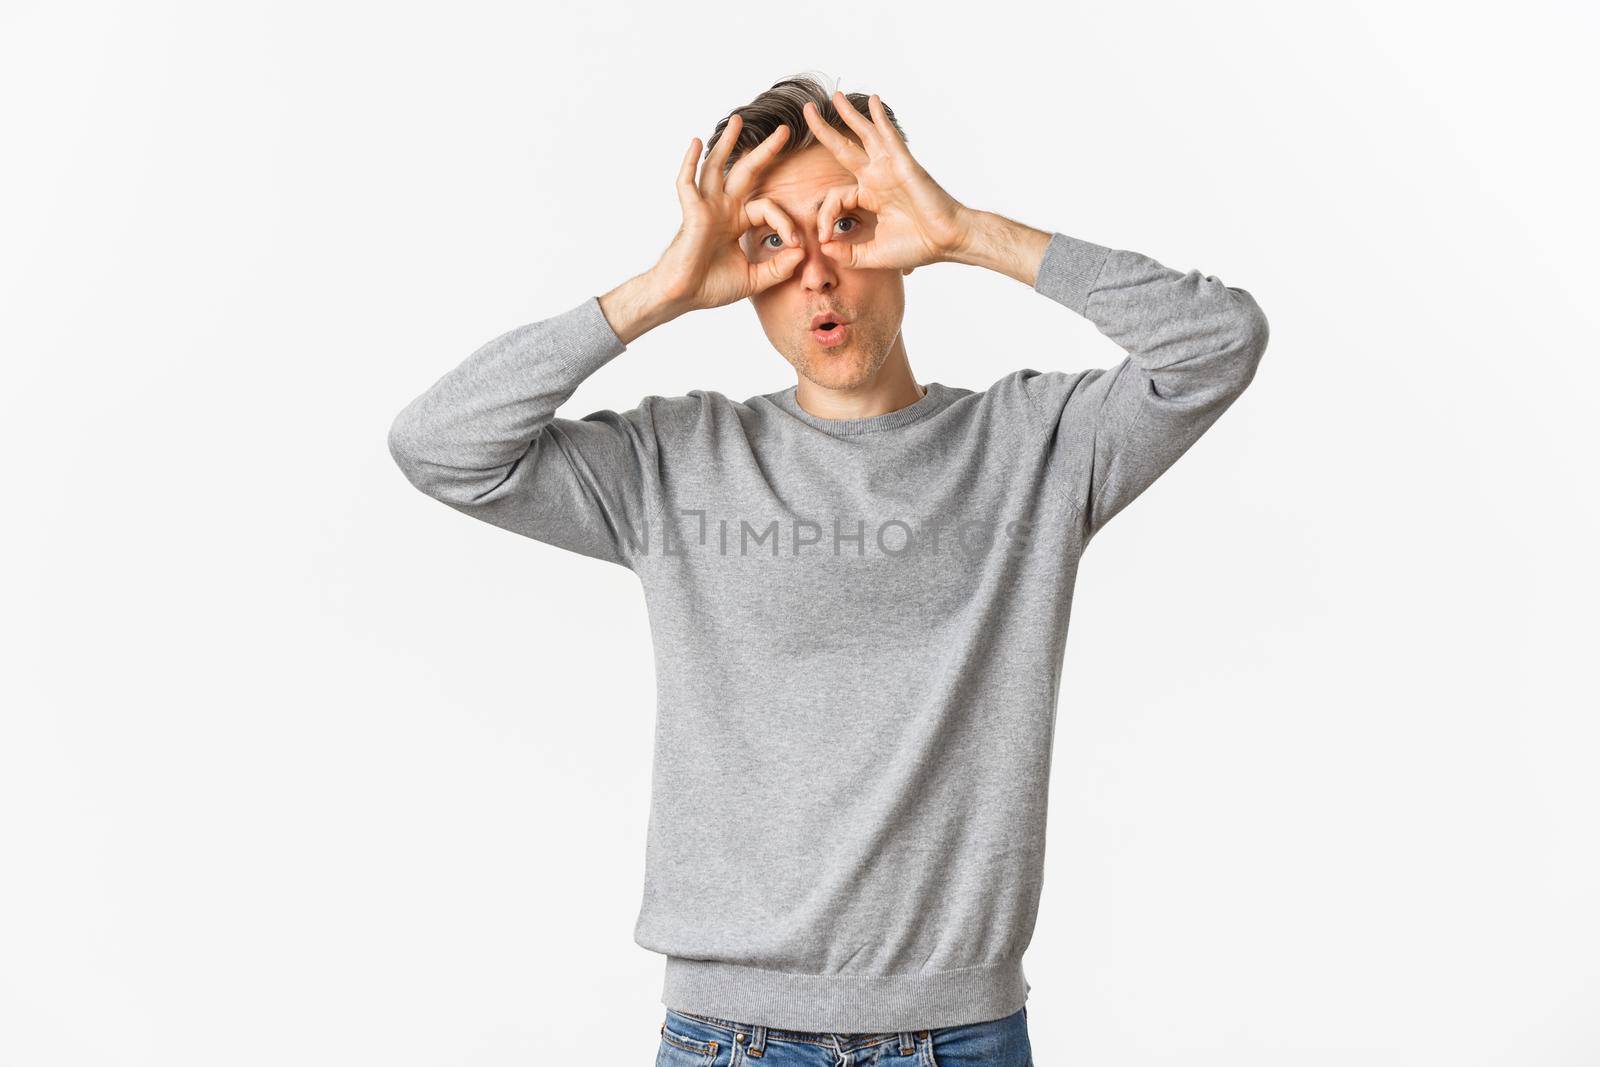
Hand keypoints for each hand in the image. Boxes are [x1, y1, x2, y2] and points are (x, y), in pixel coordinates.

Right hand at [650, 114, 808, 311]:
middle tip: (785, 130)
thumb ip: (778, 268)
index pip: (768, 208)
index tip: (797, 244)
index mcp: (737, 222)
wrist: (682, 298)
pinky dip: (690, 162)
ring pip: (717, 167)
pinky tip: (696, 142)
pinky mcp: (692, 212)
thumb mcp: (754, 279)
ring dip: (727, 143)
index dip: (786, 223)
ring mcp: (706, 207)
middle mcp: (723, 209)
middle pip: (746, 172)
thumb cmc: (711, 287)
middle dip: (765, 151)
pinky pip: (687, 182)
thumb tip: (802, 252)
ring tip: (738, 119)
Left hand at [801, 91, 972, 270]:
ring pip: (865, 135)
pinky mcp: (904, 165)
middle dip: (824, 129)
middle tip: (807, 109)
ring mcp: (890, 168)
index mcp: (869, 196)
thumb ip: (847, 254)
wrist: (947, 242)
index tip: (825, 237)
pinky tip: (874, 101)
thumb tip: (825, 246)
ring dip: (849, 114)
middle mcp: (877, 178)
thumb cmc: (917, 246)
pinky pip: (889, 137)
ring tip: (835, 95)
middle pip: (844, 148)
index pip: (834, 197)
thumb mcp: (873, 255)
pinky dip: (881, 118)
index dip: (824, 217)